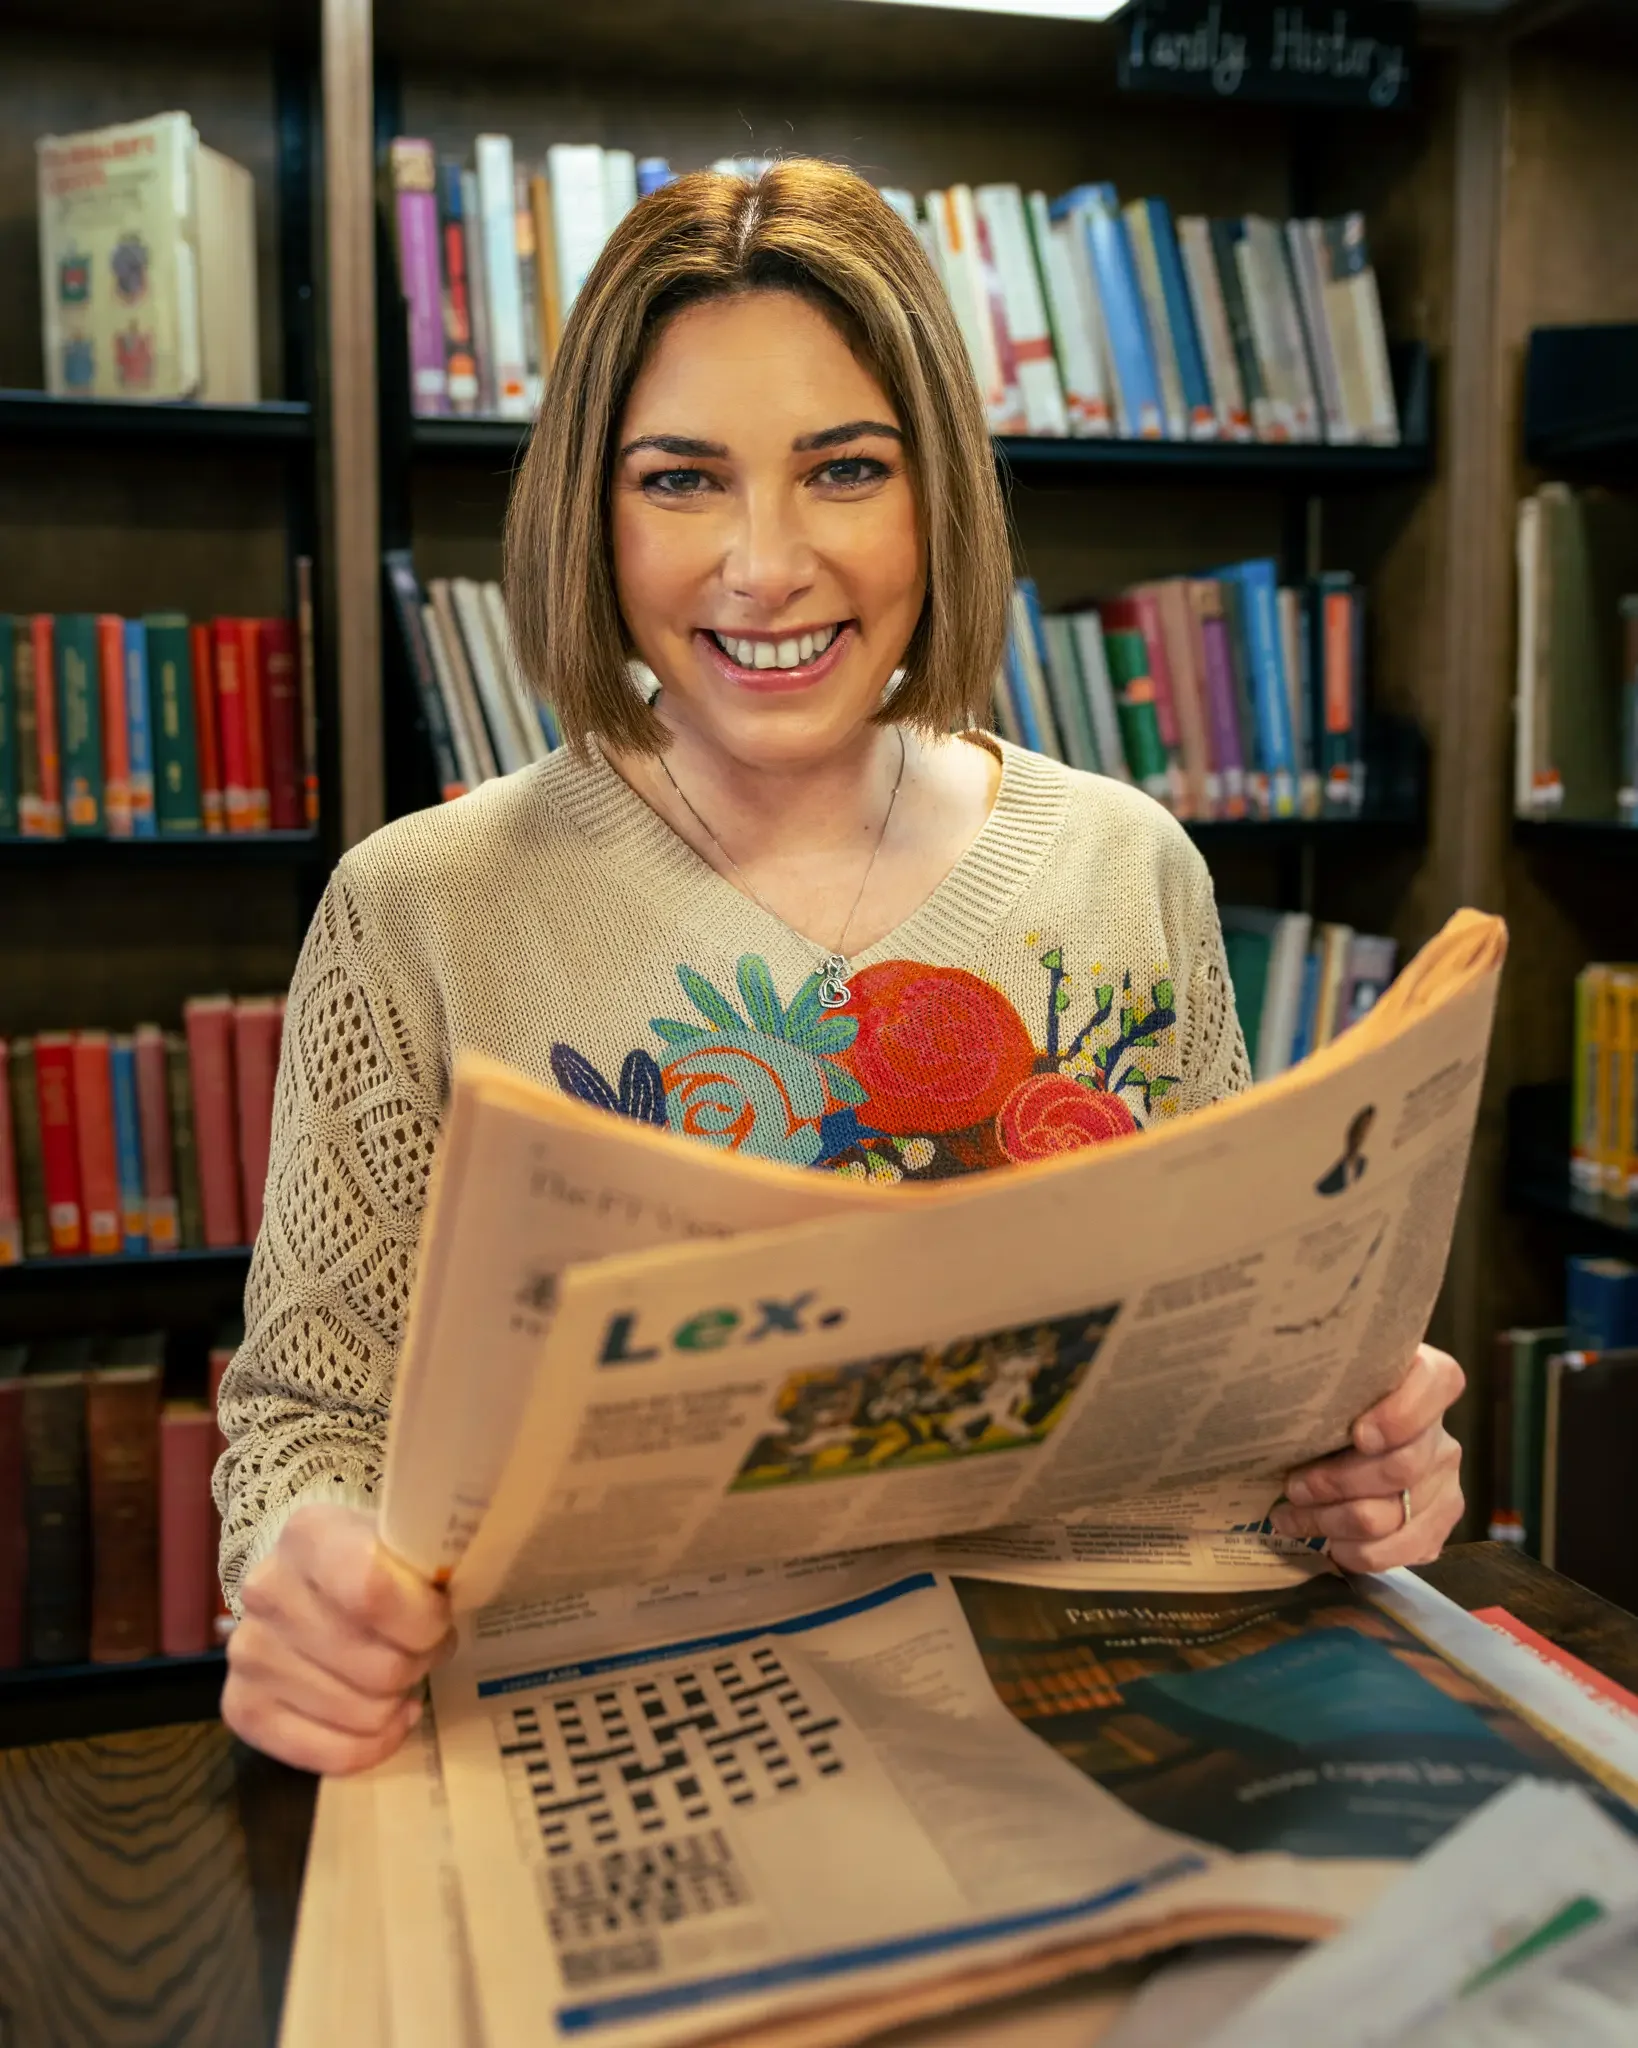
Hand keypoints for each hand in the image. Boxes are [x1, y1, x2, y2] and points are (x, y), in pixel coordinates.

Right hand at [222, 1502, 452, 1774]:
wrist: (319, 1579)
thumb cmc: (379, 1560)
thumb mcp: (408, 1542)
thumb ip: (430, 1562)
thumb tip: (451, 1592)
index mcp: (310, 1534)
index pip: (372, 1593)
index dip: (424, 1620)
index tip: (441, 1617)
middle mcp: (266, 1590)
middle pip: (376, 1666)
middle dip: (419, 1663)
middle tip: (423, 1647)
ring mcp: (248, 1653)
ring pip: (361, 1713)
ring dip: (397, 1700)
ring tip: (398, 1670)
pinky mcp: (241, 1707)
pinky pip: (329, 1754)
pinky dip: (374, 1745)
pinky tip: (388, 1719)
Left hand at [1270, 1343, 1464, 1570]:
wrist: (1344, 1452)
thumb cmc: (1327, 1412)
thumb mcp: (1326, 1387)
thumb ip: (1322, 1382)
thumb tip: (1274, 1392)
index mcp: (1425, 1383)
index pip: (1437, 1384)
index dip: (1402, 1414)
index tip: (1358, 1434)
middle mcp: (1442, 1436)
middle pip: (1402, 1467)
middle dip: (1337, 1481)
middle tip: (1292, 1485)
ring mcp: (1444, 1485)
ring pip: (1391, 1516)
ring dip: (1332, 1520)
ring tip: (1291, 1517)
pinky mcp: (1437, 1527)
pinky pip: (1400, 1551)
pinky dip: (1355, 1552)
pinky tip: (1326, 1541)